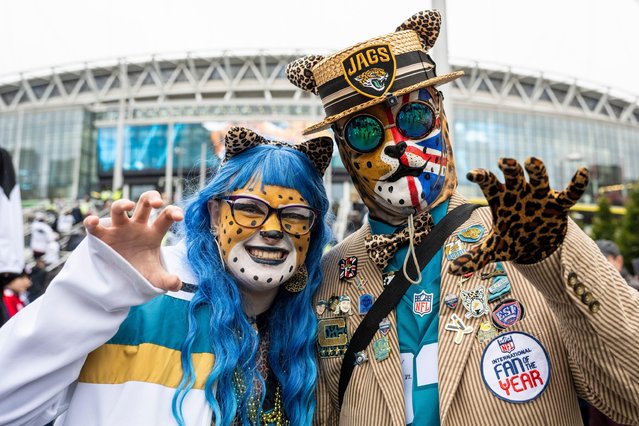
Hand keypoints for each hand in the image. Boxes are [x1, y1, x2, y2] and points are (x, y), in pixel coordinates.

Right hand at [83, 191, 183, 290]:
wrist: (123, 278)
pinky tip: (93, 221)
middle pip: (144, 202)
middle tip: (157, 203)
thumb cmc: (142, 270)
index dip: (173, 212)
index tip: (180, 217)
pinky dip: (91, 222)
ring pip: (118, 208)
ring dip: (122, 203)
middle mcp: (137, 226)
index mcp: (153, 232)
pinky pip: (94, 226)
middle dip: (151, 197)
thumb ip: (167, 280)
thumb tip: (176, 283)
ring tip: (127, 205)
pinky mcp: (102, 236)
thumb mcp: (155, 277)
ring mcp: (119, 229)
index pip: (166, 216)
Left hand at [450, 157, 587, 274]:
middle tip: (504, 162)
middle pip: (513, 175)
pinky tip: (583, 172)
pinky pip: (570, 194)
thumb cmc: (511, 240)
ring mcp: (539, 197)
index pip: (488, 183)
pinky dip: (577, 185)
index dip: (482, 176)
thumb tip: (452, 270)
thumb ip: (474, 258)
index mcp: (501, 199)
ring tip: (531, 161)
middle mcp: (519, 193)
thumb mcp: (493, 250)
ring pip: (540, 178)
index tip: (473, 174)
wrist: (536, 247)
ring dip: (537, 170)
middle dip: (510, 167)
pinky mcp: (558, 206)